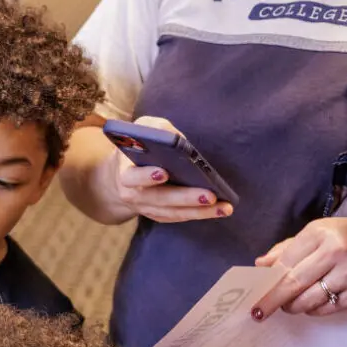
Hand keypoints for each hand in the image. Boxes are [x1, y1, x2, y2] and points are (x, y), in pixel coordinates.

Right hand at [110, 116, 231, 224]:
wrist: (122, 173)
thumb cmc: (138, 146)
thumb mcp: (141, 130)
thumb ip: (157, 129)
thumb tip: (178, 139)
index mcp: (125, 172)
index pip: (132, 177)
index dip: (146, 176)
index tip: (164, 173)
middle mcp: (133, 195)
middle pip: (160, 199)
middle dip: (185, 198)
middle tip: (209, 196)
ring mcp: (146, 208)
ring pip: (172, 212)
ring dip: (199, 212)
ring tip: (224, 207)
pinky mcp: (158, 214)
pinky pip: (178, 217)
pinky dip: (198, 214)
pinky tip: (219, 210)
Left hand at [254, 216, 346, 319]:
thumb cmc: (342, 237)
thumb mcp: (314, 233)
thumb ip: (286, 249)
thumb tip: (260, 266)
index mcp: (320, 234)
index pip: (285, 262)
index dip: (268, 282)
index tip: (255, 297)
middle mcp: (335, 254)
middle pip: (294, 284)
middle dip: (273, 301)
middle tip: (260, 312)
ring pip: (308, 301)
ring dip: (293, 306)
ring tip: (290, 302)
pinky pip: (324, 309)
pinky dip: (313, 309)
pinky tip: (313, 301)